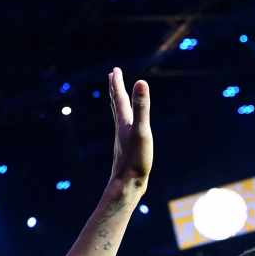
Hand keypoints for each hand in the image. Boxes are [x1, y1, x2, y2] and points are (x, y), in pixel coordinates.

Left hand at [107, 67, 151, 189]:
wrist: (127, 185)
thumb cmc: (136, 159)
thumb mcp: (142, 130)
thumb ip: (142, 107)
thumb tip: (141, 82)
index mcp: (124, 122)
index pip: (119, 97)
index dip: (117, 83)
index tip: (115, 70)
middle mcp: (121, 129)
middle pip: (115, 104)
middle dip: (115, 89)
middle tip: (112, 76)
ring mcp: (123, 139)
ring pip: (119, 117)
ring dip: (118, 104)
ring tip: (118, 98)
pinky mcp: (128, 150)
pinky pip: (125, 130)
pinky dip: (125, 121)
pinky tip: (127, 127)